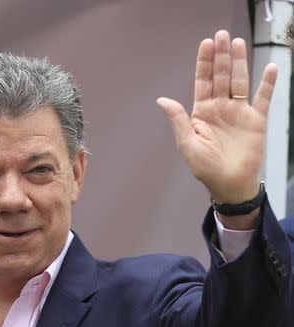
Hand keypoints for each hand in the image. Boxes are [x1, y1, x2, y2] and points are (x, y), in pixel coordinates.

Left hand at [157, 30, 276, 204]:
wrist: (229, 184)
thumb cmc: (205, 167)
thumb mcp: (187, 144)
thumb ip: (178, 120)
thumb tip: (162, 100)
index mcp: (202, 112)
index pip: (203, 82)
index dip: (204, 63)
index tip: (205, 44)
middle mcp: (220, 108)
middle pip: (221, 77)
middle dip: (220, 56)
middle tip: (221, 35)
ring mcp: (239, 112)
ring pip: (239, 82)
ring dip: (239, 63)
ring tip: (237, 43)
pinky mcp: (256, 120)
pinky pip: (264, 98)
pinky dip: (268, 84)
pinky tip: (271, 67)